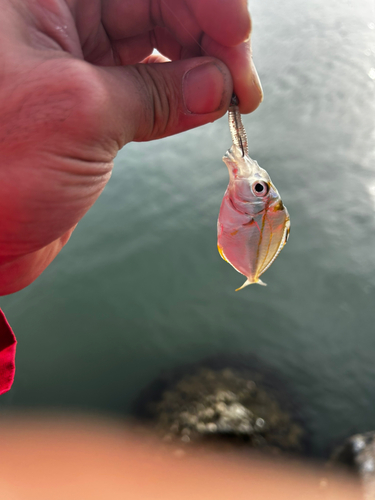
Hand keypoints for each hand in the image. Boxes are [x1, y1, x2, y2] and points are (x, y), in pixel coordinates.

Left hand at [0, 0, 262, 293]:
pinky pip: (149, 88)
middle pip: (160, 4)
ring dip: (201, 69)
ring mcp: (78, 62)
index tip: (238, 39)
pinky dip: (182, 98)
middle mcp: (61, 20)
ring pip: (158, 46)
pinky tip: (206, 108)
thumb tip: (218, 85)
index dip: (205, 2)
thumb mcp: (83, 116)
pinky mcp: (92, 104)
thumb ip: (158, 94)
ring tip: (231, 100)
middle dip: (209, 37)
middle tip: (242, 84)